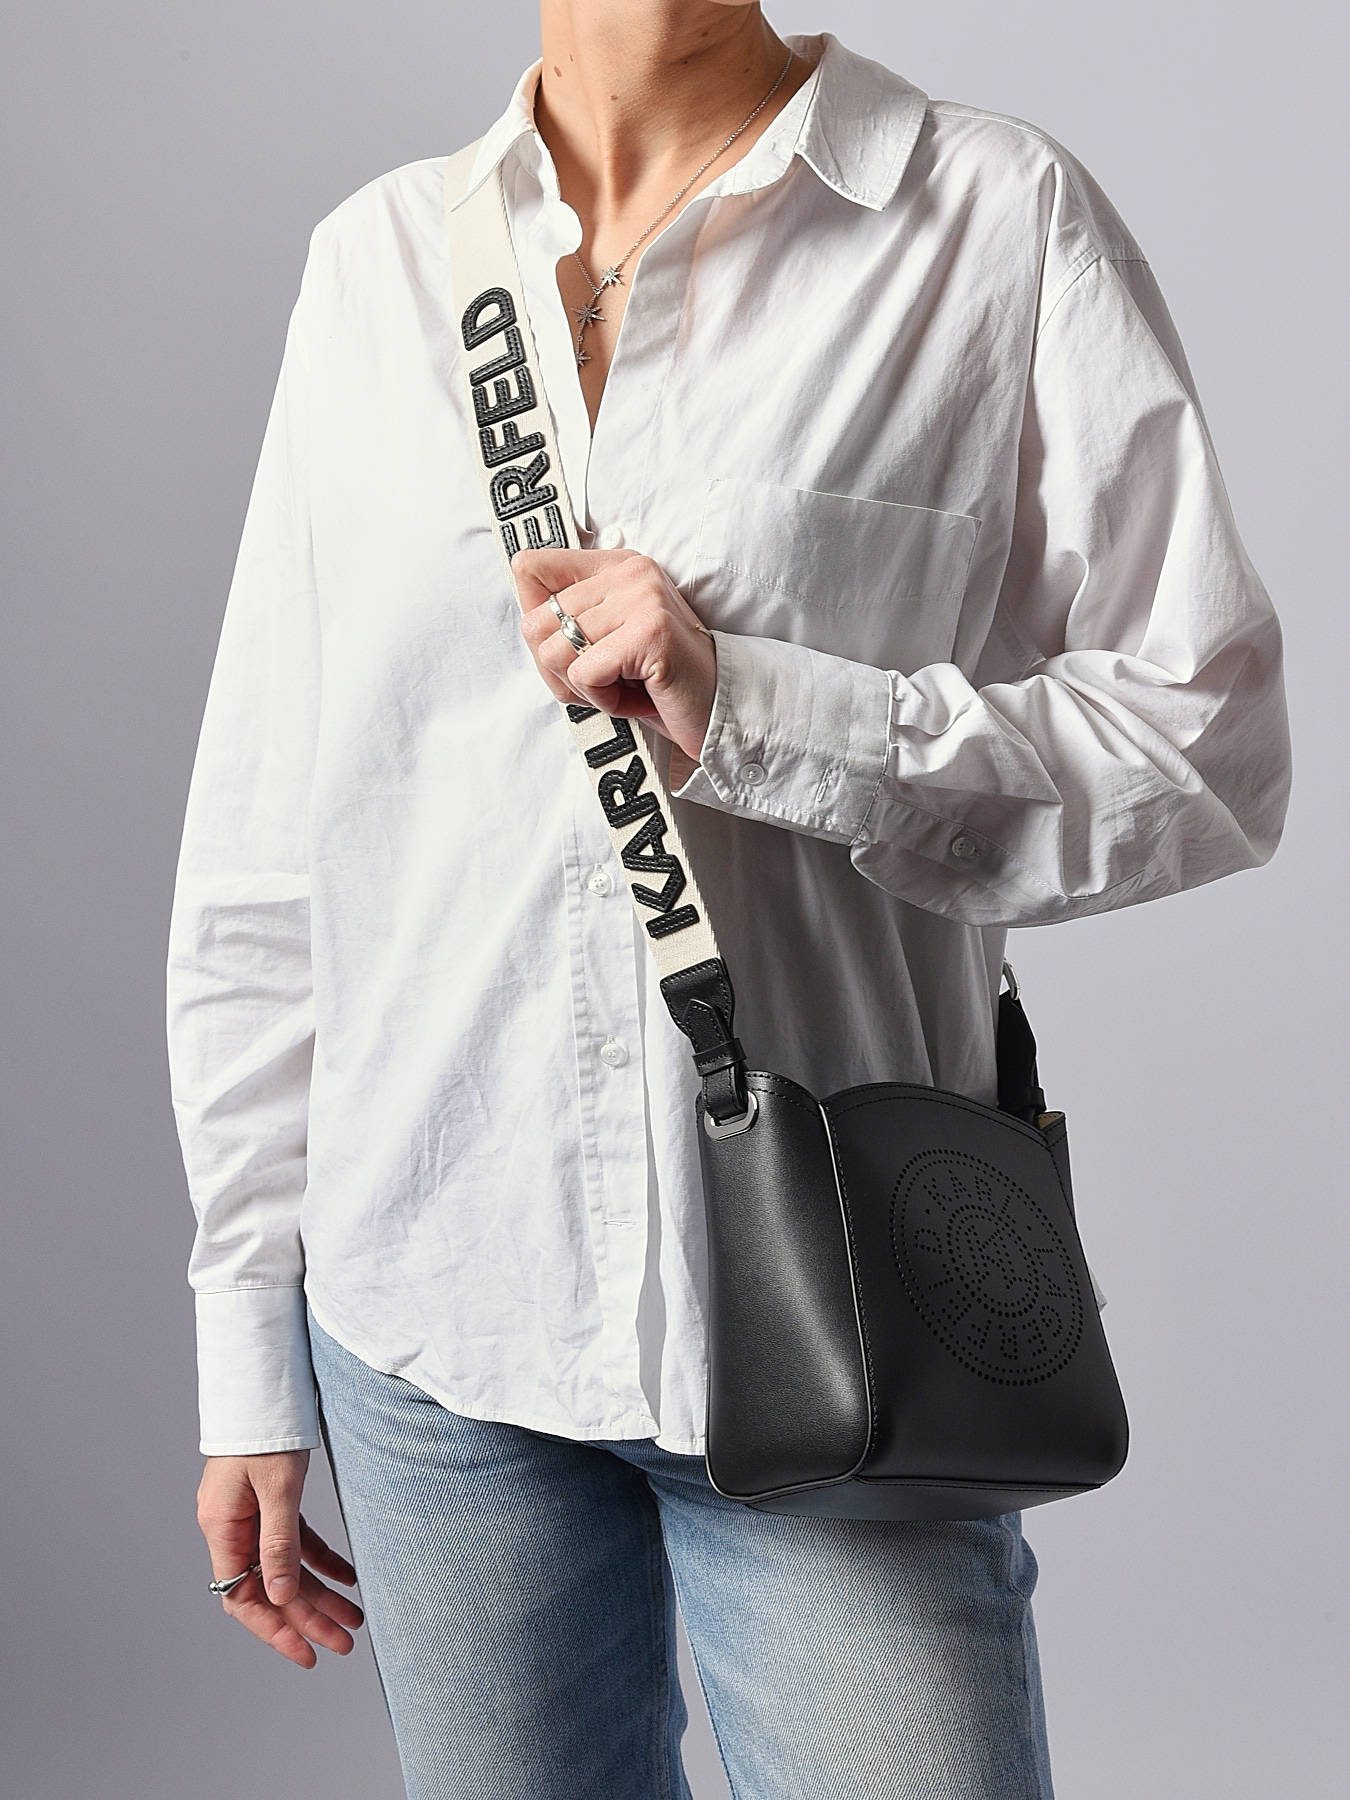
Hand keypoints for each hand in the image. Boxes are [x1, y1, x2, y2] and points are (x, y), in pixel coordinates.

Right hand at [197, 1450, 364, 1669]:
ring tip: (355, 1617)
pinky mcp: (269, 1501)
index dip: (275, 1629)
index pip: (244, 1598)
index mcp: (222, 1528)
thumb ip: (278, 1543)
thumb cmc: (266, 1429)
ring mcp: (250, 1515)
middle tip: (346, 1642)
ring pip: (286, 1567)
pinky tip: (349, 1575)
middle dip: (308, 1617)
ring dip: (320, 1593)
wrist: (264, 1383)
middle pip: (270, 1587)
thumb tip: (278, 1597)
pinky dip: (321, 1559)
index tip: (307, 1654)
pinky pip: (295, 1541)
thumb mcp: (278, 1488)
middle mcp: (231, 1527)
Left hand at [510, 546, 716, 765]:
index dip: (537, 622)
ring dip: (584, 688)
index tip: (573, 647)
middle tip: (603, 680)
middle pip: (534, 622)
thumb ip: (567, 620)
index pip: (530, 567)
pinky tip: (636, 695)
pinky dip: (604, 700)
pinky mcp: (649, 632)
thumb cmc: (660, 682)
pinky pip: (584, 673)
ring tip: (624, 686)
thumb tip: (522, 616)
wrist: (719, 708)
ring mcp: (642, 598)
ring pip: (555, 651)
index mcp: (617, 565)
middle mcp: (630, 571)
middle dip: (560, 670)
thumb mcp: (607, 640)